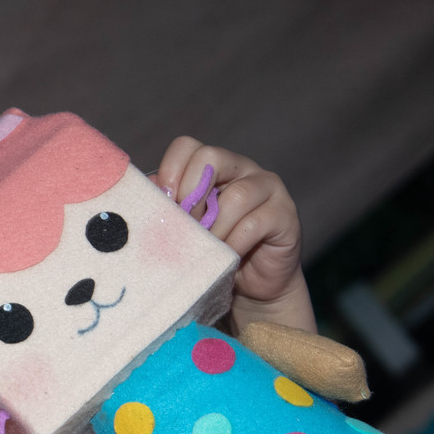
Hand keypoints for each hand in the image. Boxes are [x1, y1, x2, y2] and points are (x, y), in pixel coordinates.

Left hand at [152, 137, 312, 332]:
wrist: (252, 286)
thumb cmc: (214, 253)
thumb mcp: (186, 228)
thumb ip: (170, 207)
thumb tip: (147, 189)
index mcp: (213, 166)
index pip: (187, 147)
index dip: (171, 172)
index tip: (165, 205)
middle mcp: (242, 169)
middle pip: (211, 157)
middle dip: (191, 194)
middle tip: (187, 226)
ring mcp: (268, 188)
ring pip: (236, 196)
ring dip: (214, 229)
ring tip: (206, 250)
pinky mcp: (285, 214)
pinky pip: (255, 223)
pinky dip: (234, 244)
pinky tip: (226, 259)